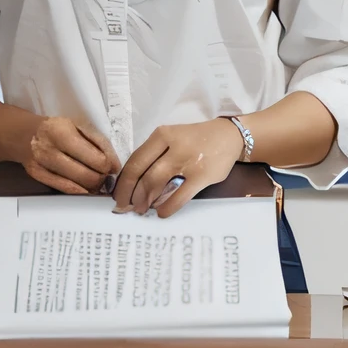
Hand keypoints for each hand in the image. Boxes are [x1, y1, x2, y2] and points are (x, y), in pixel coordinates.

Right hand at [23, 116, 120, 194]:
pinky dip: (79, 191)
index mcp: (63, 132)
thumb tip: (114, 166)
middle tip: (105, 175)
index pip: (96, 158)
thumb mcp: (78, 125)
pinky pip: (64, 189)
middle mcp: (50, 149)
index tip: (113, 167)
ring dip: (92, 186)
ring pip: (77, 186)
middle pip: (88, 175)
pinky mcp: (37, 176)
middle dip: (101, 178)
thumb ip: (98, 142)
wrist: (26, 134)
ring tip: (96, 180)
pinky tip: (85, 188)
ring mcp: (42, 164)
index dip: (110, 165)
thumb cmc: (58, 128)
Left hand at [112, 119, 242, 216]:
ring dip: (146, 201)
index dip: (123, 181)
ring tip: (142, 209)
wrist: (229, 136)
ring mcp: (188, 161)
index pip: (136, 160)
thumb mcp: (172, 137)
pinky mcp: (201, 176)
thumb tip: (133, 182)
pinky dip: (167, 208)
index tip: (118, 195)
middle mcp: (173, 146)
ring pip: (157, 185)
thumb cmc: (196, 139)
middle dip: (132, 195)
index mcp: (162, 135)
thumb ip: (155, 154)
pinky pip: (179, 197)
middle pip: (143, 175)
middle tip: (128, 207)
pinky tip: (162, 212)